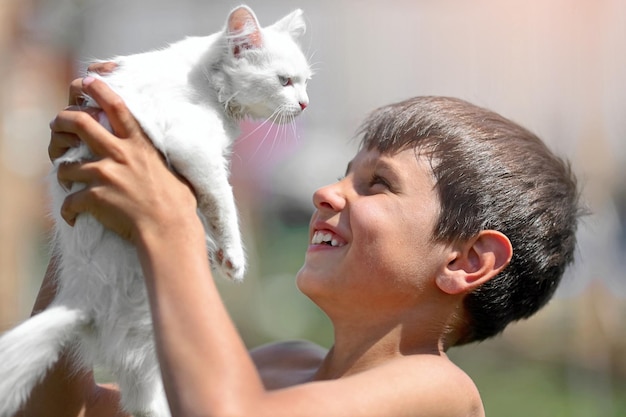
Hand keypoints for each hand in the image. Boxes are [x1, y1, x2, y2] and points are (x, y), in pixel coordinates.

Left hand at [49, 76, 197, 242]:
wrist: (169, 230)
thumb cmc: (179, 206)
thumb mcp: (174, 173)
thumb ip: (160, 162)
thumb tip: (164, 161)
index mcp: (140, 145)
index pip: (116, 106)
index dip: (98, 90)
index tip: (86, 82)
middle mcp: (120, 154)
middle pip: (79, 123)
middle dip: (61, 121)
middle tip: (56, 126)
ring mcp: (105, 175)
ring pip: (66, 166)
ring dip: (63, 173)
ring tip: (67, 180)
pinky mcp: (95, 197)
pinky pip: (70, 202)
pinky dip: (69, 210)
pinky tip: (73, 216)